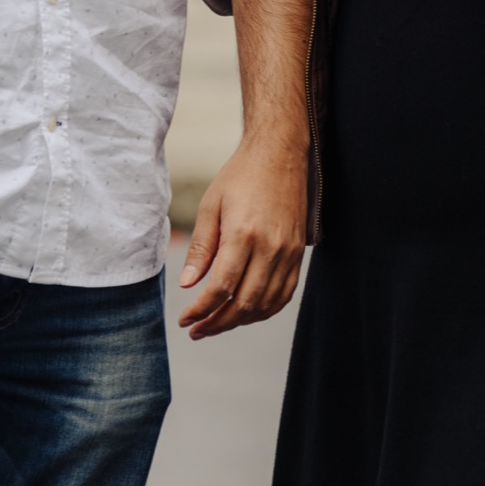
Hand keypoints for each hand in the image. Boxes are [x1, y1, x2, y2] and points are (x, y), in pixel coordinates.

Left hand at [176, 130, 306, 338]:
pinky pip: (284, 294)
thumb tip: (188, 284)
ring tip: (217, 324)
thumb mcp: (211, 206)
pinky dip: (264, 310)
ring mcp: (289, 253)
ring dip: (240, 321)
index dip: (201, 310)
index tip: (186, 320)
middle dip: (217, 323)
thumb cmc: (240, 176)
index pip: (222, 288)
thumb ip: (201, 248)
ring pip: (266, 304)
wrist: (279, 155)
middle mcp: (271, 247)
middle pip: (244, 303)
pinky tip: (245, 312)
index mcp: (244, 234)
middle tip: (197, 330)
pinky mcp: (298, 254)